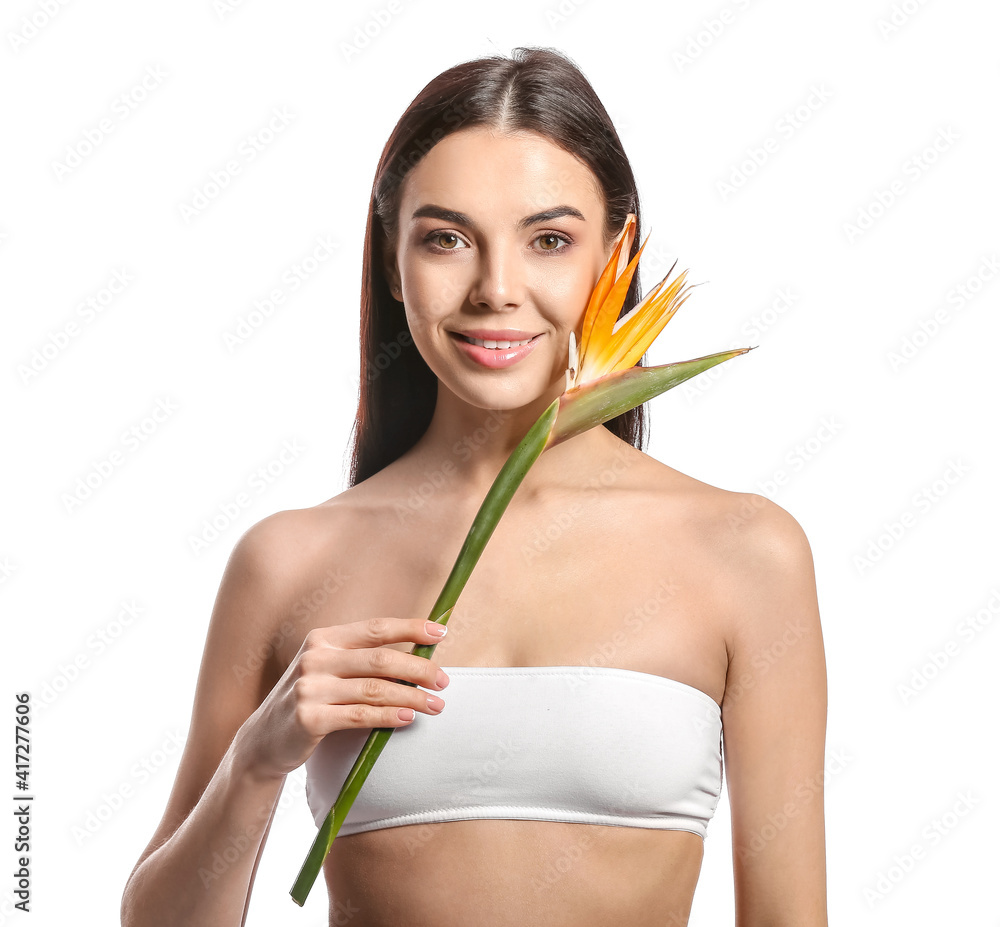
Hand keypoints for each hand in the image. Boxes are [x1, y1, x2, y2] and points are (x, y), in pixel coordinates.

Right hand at [237, 617, 449, 779]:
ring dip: (412, 697)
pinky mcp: (309, 718)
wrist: (263, 741)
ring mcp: (309, 687)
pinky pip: (360, 715)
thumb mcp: (329, 670)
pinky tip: (408, 718)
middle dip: (419, 669)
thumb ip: (363, 660)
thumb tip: (419, 657)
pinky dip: (389, 716)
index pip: (376, 628)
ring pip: (375, 689)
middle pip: (381, 659)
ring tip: (437, 705)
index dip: (411, 628)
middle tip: (444, 681)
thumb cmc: (310, 701)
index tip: (441, 633)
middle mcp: (315, 657)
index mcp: (324, 638)